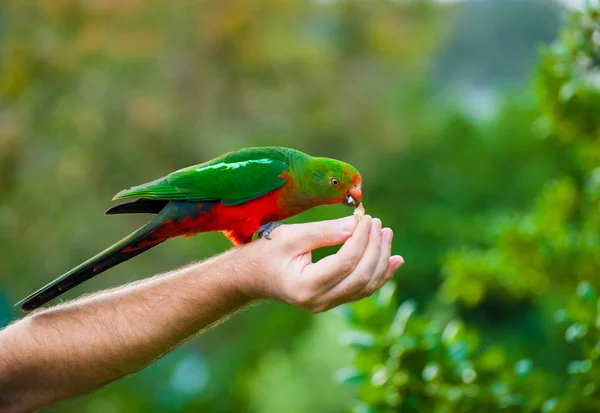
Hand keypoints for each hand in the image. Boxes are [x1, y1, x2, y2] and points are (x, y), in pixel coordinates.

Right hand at [239, 215, 403, 312]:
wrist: (251, 277)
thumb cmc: (266, 252)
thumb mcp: (292, 236)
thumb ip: (325, 231)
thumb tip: (358, 224)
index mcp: (305, 286)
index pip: (344, 263)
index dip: (361, 239)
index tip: (367, 218)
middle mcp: (318, 302)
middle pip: (360, 277)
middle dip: (375, 249)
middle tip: (379, 224)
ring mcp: (326, 305)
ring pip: (365, 287)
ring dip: (381, 260)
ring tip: (387, 235)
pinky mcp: (331, 301)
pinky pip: (361, 290)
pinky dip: (379, 274)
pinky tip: (394, 260)